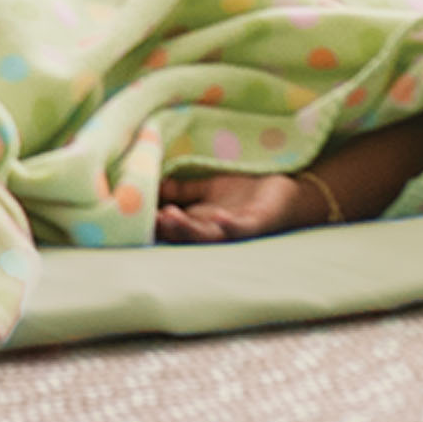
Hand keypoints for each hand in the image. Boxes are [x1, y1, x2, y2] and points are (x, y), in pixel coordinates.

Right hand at [153, 170, 320, 244]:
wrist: (290, 190)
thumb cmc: (248, 191)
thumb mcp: (208, 187)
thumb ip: (181, 189)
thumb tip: (151, 185)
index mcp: (200, 223)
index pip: (171, 227)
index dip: (152, 222)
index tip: (131, 212)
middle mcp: (214, 231)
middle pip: (185, 235)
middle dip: (166, 228)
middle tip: (150, 217)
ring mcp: (236, 230)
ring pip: (208, 236)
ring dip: (188, 229)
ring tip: (169, 216)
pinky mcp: (258, 224)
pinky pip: (242, 229)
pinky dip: (229, 225)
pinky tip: (217, 217)